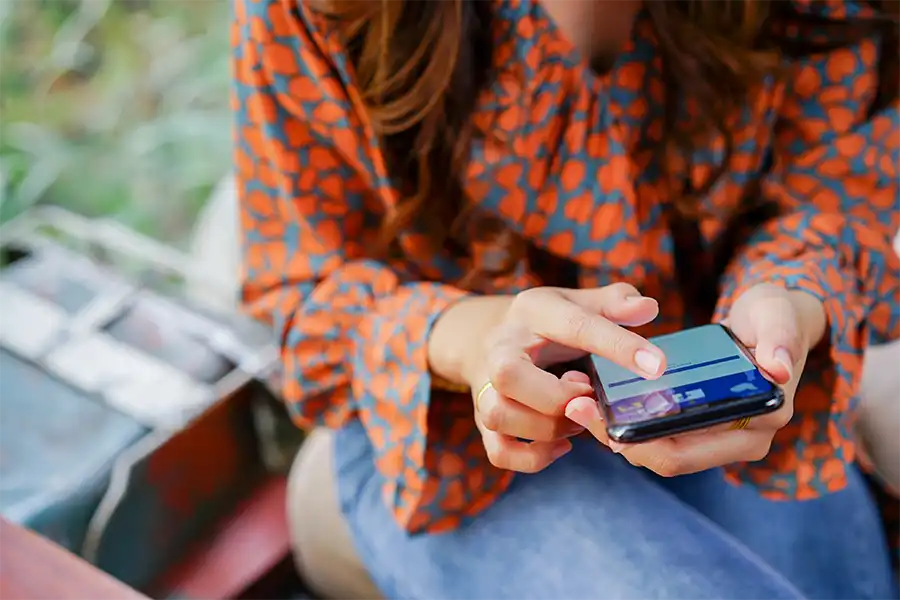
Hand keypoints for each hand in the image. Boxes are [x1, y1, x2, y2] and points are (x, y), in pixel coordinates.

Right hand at [450, 284, 665, 473]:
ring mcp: (486, 387)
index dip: (619, 346)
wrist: (486, 338)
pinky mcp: (484, 421)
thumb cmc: (547, 324)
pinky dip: (533, 458)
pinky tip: (562, 446)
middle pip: (508, 375)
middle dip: (557, 396)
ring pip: (498, 414)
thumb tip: (649, 308)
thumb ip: (616, 302)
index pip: (576, 326)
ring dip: (545, 428)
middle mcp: (501, 349)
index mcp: (534, 312)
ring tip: (575, 421)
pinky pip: (498, 451)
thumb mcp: (579, 302)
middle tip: (588, 396)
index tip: (657, 366)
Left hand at [565, 283, 825, 476]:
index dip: (641, 443)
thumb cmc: (776, 316)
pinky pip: (659, 435)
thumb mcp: (779, 316)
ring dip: (616, 433)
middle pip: (665, 458)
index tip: (599, 417)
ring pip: (657, 451)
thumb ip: (781, 338)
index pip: (686, 451)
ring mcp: (718, 437)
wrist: (774, 321)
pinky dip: (628, 424)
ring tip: (578, 402)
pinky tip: (597, 400)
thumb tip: (777, 369)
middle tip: (576, 406)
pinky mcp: (699, 425)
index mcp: (760, 422)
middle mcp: (740, 440)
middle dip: (618, 439)